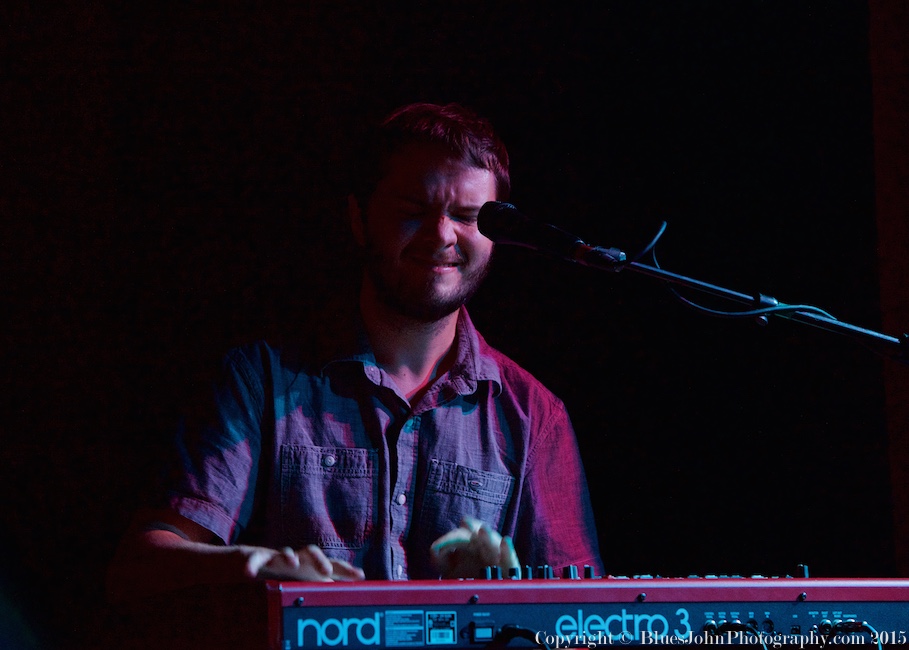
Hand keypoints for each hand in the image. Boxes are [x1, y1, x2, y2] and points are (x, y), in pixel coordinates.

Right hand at [243, 544, 365, 581]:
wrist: (258, 561)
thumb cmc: (289, 574)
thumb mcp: (308, 582)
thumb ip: (325, 587)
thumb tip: (346, 597)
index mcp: (311, 565)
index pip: (331, 564)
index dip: (346, 569)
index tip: (360, 576)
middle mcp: (298, 558)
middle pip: (311, 552)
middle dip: (319, 560)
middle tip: (326, 572)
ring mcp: (279, 556)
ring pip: (286, 551)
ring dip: (289, 556)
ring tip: (292, 563)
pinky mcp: (259, 558)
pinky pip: (256, 559)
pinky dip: (252, 564)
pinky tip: (249, 572)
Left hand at [430, 515, 519, 578]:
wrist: (482, 595)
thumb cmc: (465, 576)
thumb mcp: (449, 569)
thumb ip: (439, 559)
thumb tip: (434, 549)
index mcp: (470, 541)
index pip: (461, 534)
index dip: (450, 539)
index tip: (438, 549)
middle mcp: (485, 545)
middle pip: (480, 532)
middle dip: (473, 527)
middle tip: (465, 523)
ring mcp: (498, 556)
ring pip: (495, 543)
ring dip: (488, 536)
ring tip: (482, 530)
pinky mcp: (510, 569)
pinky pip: (511, 559)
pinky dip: (508, 550)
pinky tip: (505, 542)